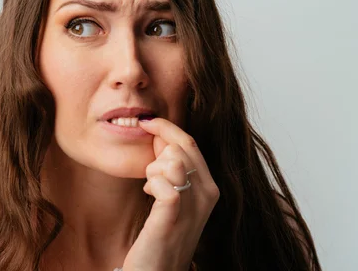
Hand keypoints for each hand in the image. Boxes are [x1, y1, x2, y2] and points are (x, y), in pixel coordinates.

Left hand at [121, 118, 219, 270]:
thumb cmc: (163, 235)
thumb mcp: (175, 197)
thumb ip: (171, 168)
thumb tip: (161, 138)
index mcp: (209, 187)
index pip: (190, 143)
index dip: (167, 128)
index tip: (147, 122)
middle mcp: (207, 194)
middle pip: (182, 146)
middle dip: (158, 149)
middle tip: (149, 171)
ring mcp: (193, 207)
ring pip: (172, 160)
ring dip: (153, 169)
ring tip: (150, 188)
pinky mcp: (172, 218)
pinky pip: (164, 182)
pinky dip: (152, 183)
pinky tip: (149, 195)